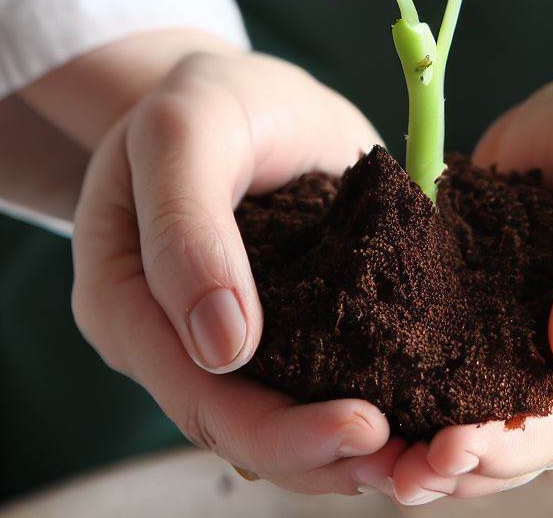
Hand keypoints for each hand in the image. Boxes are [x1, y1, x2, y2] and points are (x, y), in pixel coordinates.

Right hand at [70, 46, 404, 494]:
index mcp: (127, 304)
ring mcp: (229, 335)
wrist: (238, 93)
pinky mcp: (285, 321)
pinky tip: (418, 414)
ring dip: (349, 453)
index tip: (364, 424)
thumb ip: (185, 224)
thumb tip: (221, 347)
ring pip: (280, 422)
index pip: (196, 395)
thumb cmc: (203, 99)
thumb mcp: (184, 132)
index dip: (277, 430)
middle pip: (242, 429)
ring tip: (425, 456)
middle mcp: (172, 338)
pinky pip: (316, 383)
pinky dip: (364, 404)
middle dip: (324, 455)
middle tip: (409, 459)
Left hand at [390, 54, 552, 503]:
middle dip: (461, 459)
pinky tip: (366, 390)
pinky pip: (453, 358)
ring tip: (369, 455)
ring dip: (428, 439)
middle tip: (391, 470)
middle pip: (528, 435)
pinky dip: (414, 381)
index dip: (521, 441)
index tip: (456, 445)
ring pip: (486, 411)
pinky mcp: (486, 308)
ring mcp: (536, 337)